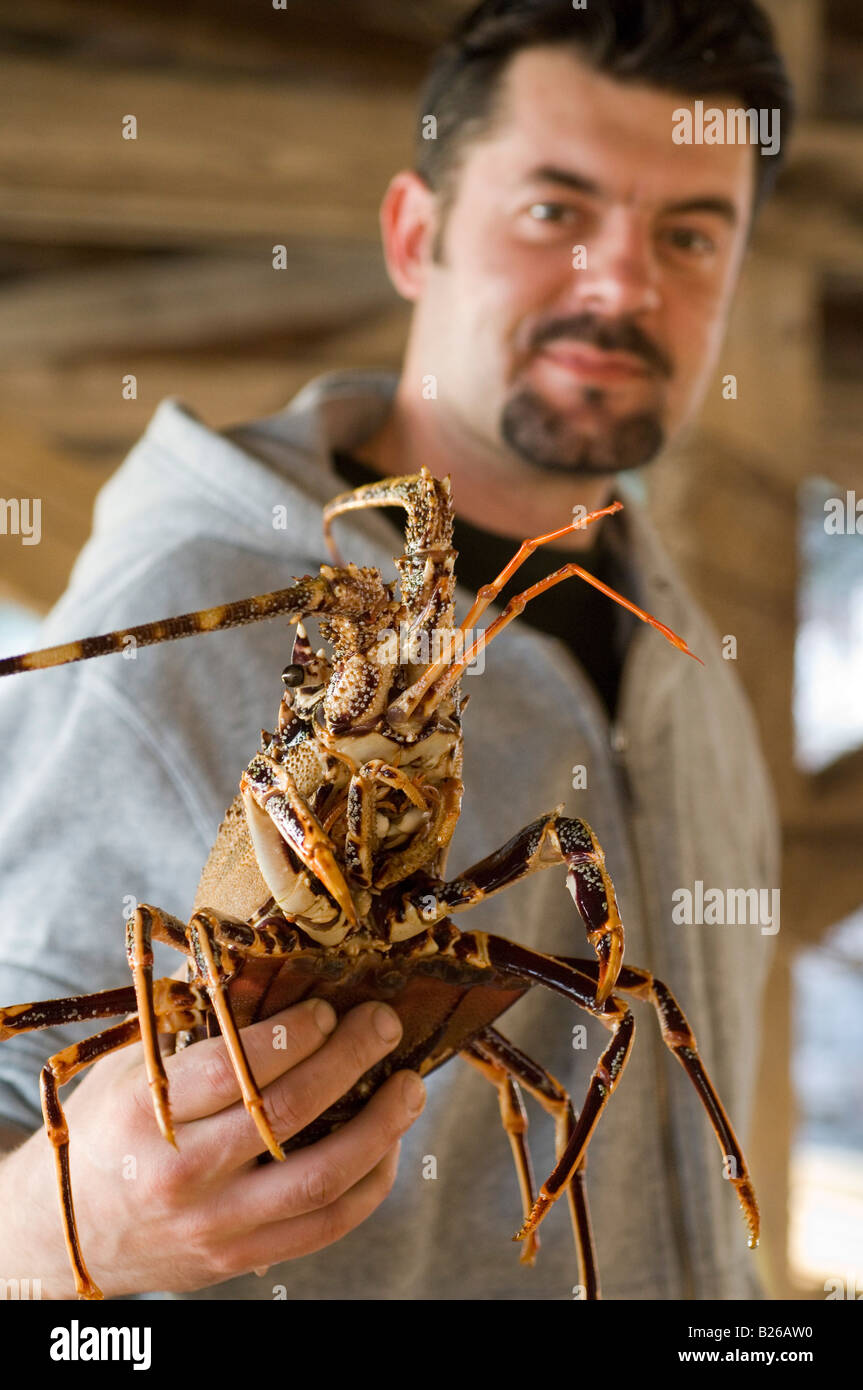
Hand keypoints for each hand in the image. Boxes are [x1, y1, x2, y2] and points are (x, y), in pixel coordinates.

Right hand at [0, 998, 423, 1297]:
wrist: (67, 1232)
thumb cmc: (108, 1129)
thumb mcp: (131, 1067)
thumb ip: (193, 1023)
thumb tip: (262, 964)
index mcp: (150, 1112)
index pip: (236, 1068)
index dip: (294, 1034)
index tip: (327, 1008)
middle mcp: (184, 1172)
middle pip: (287, 1114)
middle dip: (350, 1061)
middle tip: (384, 1024)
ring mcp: (217, 1223)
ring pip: (320, 1177)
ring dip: (380, 1127)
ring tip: (410, 1087)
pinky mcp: (241, 1259)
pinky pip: (325, 1226)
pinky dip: (368, 1185)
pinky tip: (388, 1146)